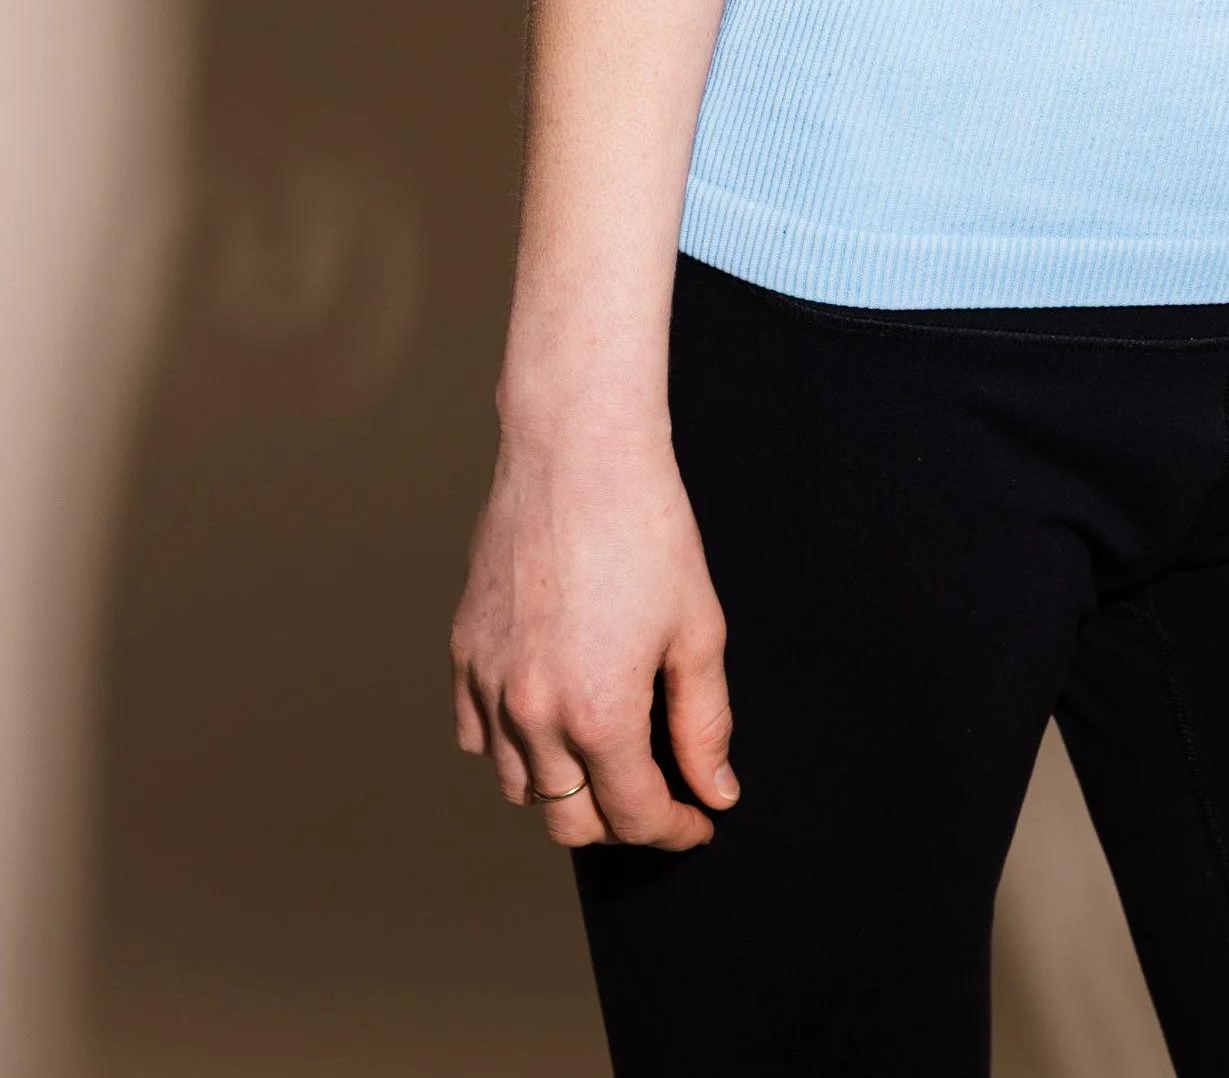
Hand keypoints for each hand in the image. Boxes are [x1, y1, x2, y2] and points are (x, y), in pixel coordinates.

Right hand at [451, 427, 735, 849]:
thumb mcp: (698, 630)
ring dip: (565, 789)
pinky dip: (511, 747)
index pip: (634, 816)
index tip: (698, 820)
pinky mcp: (463, 651)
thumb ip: (705, 724)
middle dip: (621, 820)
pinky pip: (476, 736)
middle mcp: (532, 712)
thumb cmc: (647, 529)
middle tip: (657, 793)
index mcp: (598, 713)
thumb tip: (714, 791)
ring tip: (606, 756)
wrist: (577, 451)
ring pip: (519, 786)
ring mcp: (488, 684)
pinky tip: (547, 719)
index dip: (675, 828)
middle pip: (570, 821)